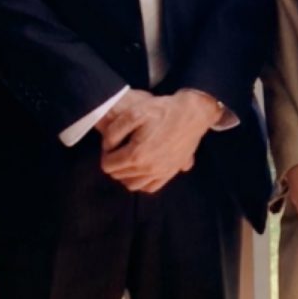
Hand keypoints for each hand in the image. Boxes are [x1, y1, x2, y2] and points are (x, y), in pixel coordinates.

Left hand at [99, 89, 215, 193]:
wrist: (191, 114)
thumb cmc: (161, 111)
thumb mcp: (133, 113)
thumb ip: (114, 132)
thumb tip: (108, 147)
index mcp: (136, 155)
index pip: (108, 165)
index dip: (106, 154)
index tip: (111, 145)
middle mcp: (148, 168)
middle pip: (119, 175)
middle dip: (114, 164)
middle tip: (118, 149)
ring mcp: (161, 173)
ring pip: (133, 185)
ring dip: (126, 175)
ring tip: (127, 161)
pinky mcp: (171, 172)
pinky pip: (151, 187)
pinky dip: (142, 182)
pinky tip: (141, 170)